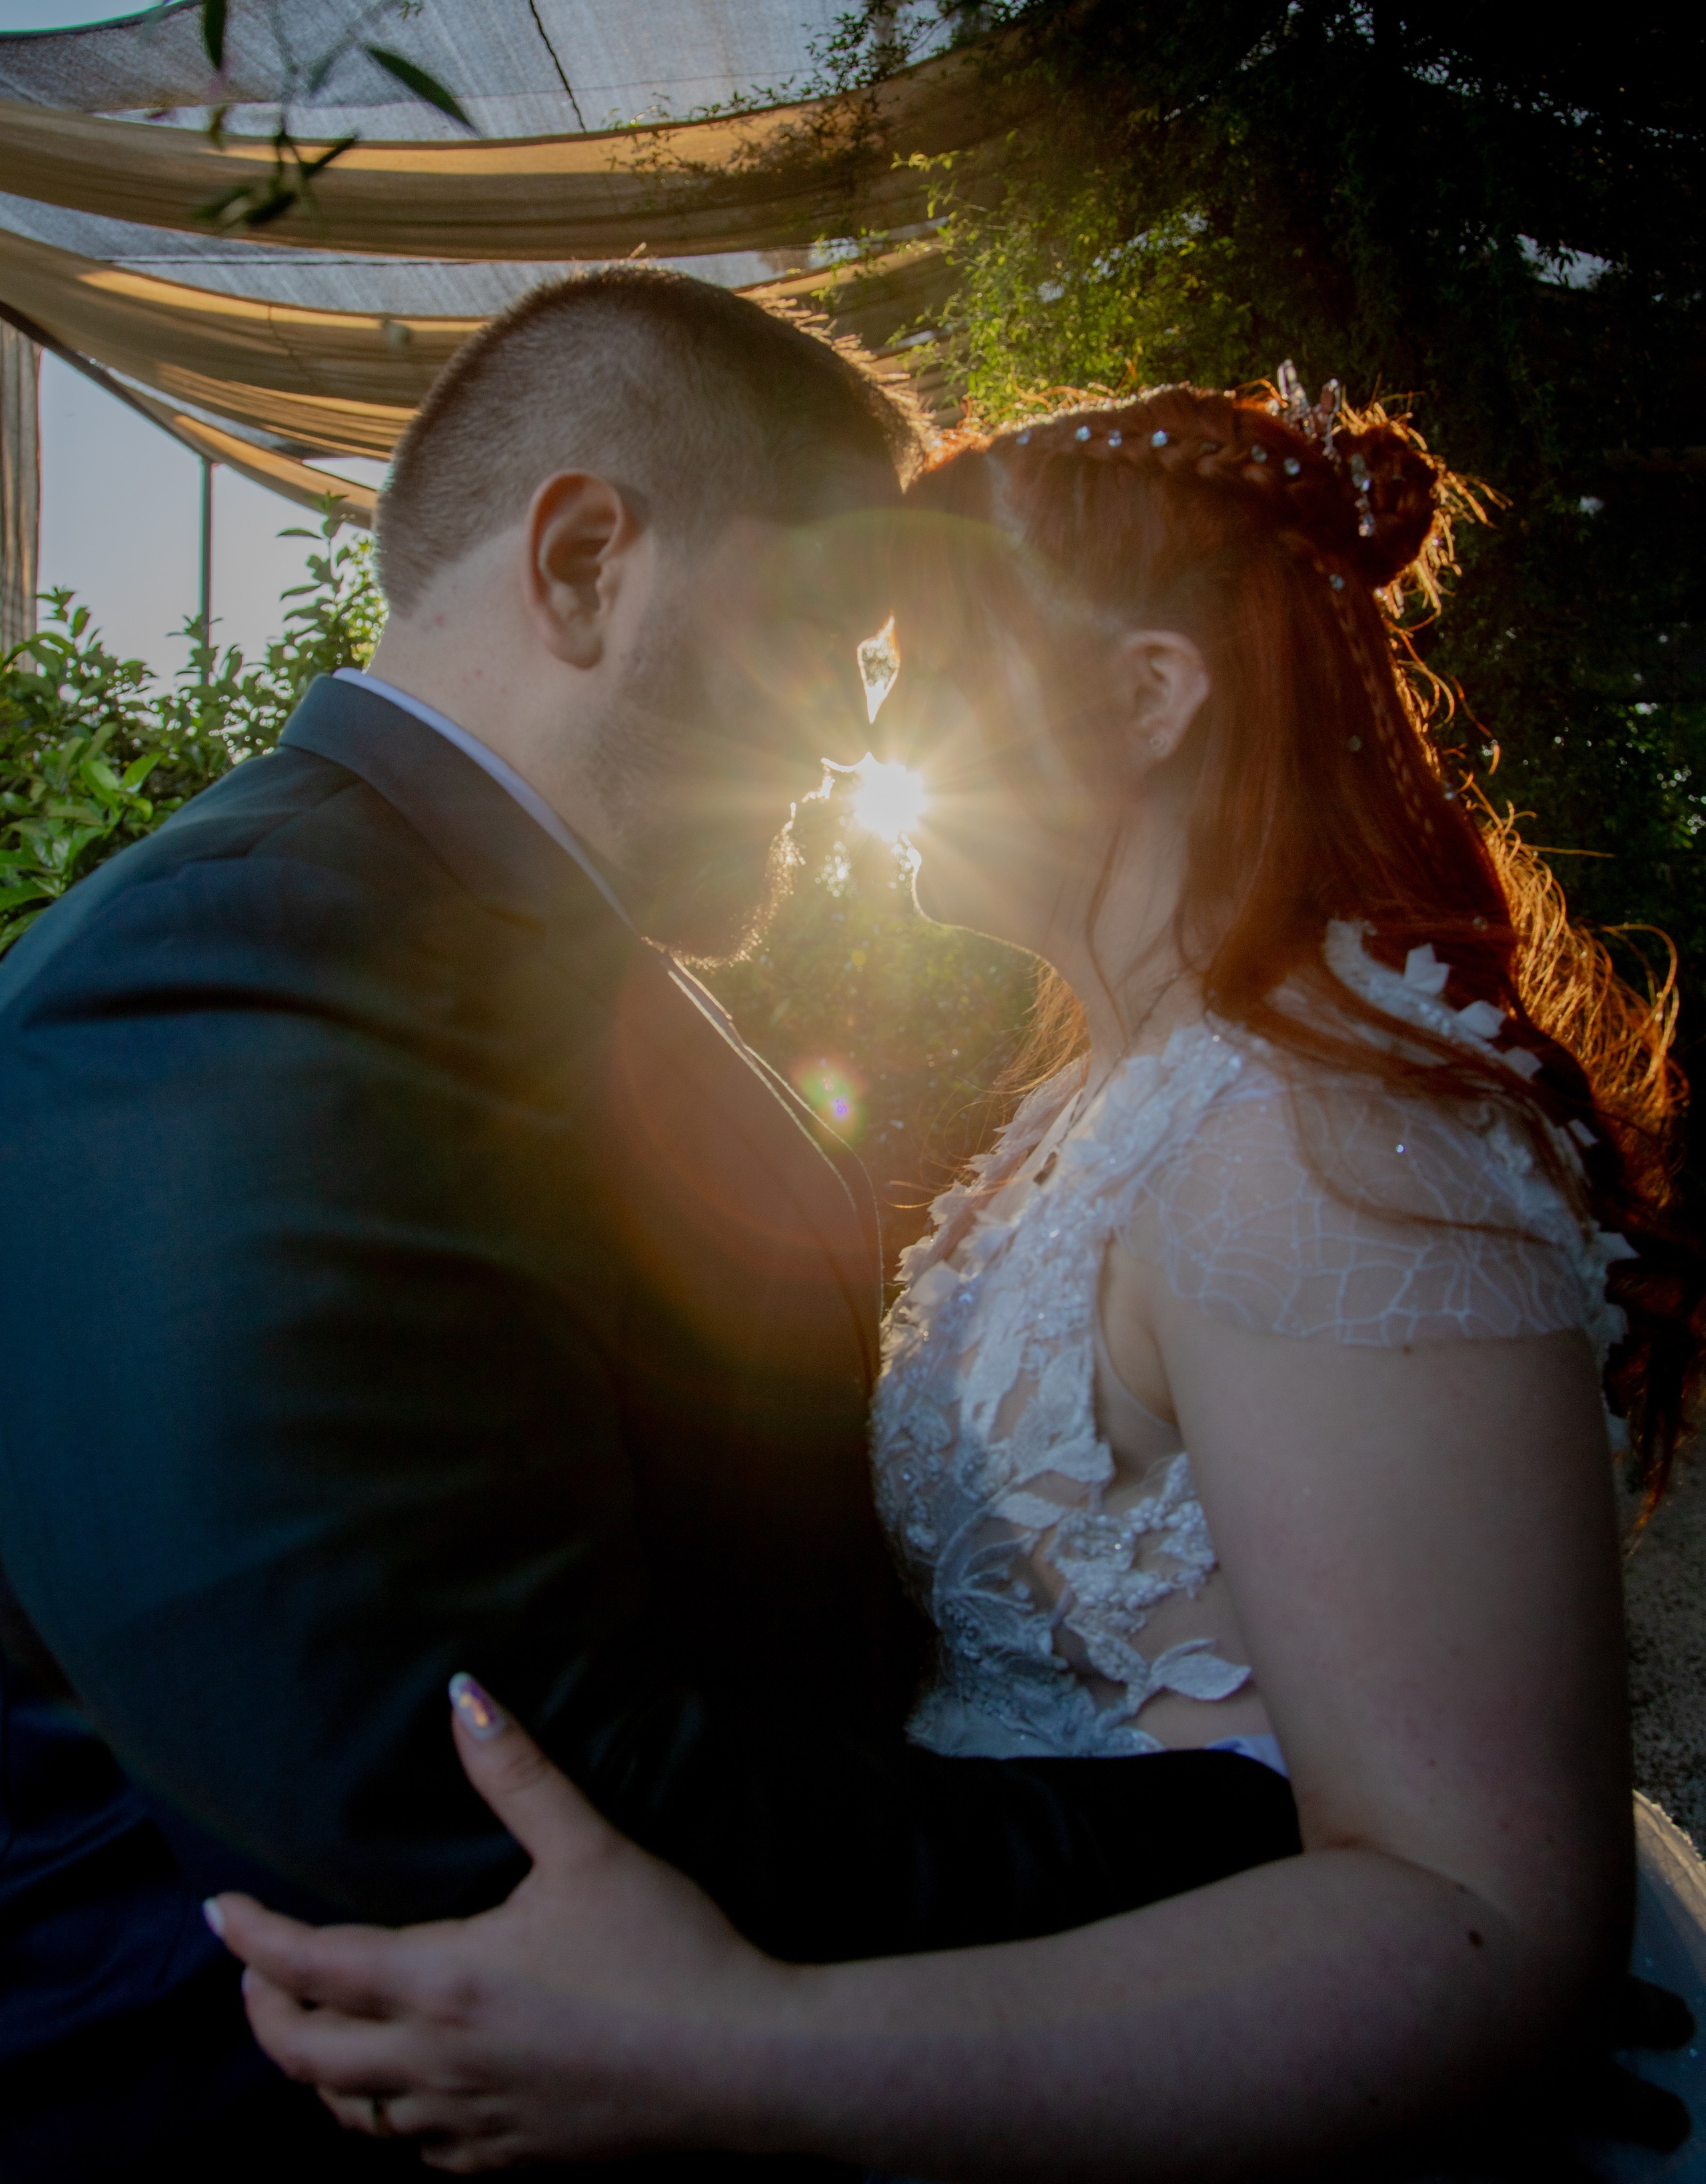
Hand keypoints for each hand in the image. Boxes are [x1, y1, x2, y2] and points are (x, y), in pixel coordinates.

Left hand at [209, 1678, 788, 2171]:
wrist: (740, 2063)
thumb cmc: (665, 1951)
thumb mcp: (591, 1847)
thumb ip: (518, 1774)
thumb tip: (462, 1694)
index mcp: (444, 1985)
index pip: (311, 1969)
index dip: (253, 1941)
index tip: (218, 1913)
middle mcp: (438, 2065)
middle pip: (307, 2060)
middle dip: (267, 2014)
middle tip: (258, 1975)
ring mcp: (472, 2123)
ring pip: (355, 2116)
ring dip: (321, 2074)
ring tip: (324, 2031)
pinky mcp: (514, 2157)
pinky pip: (419, 2149)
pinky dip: (391, 2117)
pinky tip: (414, 2091)